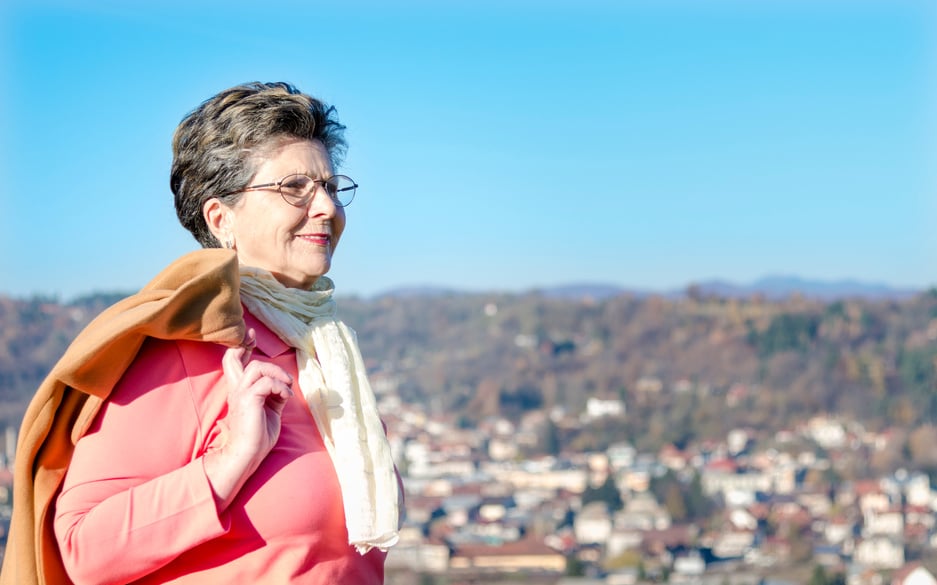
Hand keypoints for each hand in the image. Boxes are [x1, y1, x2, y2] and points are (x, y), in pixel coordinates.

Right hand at [204, 328, 293, 508]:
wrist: (246, 455)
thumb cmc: (257, 436)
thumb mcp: (269, 410)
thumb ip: (273, 394)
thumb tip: (284, 386)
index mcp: (239, 391)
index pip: (233, 362)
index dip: (240, 346)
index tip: (250, 336)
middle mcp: (236, 389)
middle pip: (238, 359)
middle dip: (253, 351)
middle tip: (266, 353)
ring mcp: (240, 394)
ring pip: (258, 367)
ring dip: (278, 374)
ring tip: (287, 387)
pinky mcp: (248, 400)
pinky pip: (267, 383)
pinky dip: (281, 387)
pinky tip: (286, 396)